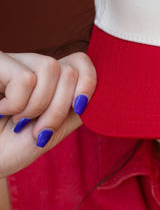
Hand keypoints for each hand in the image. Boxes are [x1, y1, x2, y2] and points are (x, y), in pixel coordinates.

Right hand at [0, 51, 95, 177]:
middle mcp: (34, 66)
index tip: (80, 107)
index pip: (81, 61)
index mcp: (50, 81)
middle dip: (59, 108)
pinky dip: (17, 103)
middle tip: (37, 129)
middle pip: (70, 70)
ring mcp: (13, 63)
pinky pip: (26, 78)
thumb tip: (100, 94)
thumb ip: (74, 110)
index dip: (89, 81)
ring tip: (17, 120)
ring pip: (52, 68)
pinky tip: (0, 109)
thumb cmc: (8, 149)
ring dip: (39, 106)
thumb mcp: (51, 131)